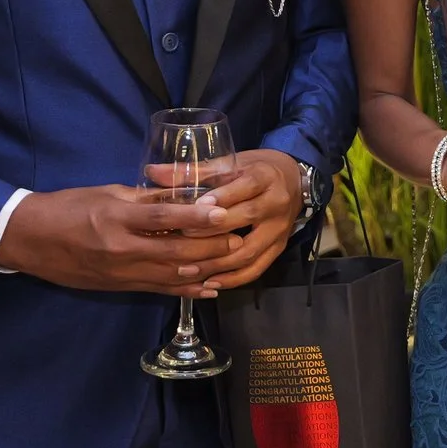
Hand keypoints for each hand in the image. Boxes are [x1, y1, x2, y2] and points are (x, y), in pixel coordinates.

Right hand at [0, 183, 239, 295]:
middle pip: (175, 252)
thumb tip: (183, 194)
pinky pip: (158, 290)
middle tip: (237, 238)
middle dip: (210, 247)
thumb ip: (145, 197)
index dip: (196, 216)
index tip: (224, 211)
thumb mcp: (106, 193)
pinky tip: (208, 288)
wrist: (29, 239)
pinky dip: (185, 290)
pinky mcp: (119, 287)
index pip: (163, 217)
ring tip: (231, 261)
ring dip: (204, 270)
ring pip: (171, 275)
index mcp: (116, 218)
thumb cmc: (68, 207)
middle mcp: (121, 249)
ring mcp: (120, 272)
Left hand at [179, 148, 305, 296]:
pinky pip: (256, 269)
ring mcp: (279, 230)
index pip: (245, 188)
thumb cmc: (255, 169)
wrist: (294, 181)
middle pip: (246, 219)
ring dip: (218, 263)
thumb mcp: (230, 164)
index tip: (194, 208)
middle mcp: (276, 204)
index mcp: (265, 177)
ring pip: (249, 251)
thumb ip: (193, 171)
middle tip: (180, 240)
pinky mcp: (278, 249)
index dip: (221, 198)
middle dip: (212, 232)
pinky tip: (209, 283)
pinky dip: (233, 279)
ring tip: (187, 270)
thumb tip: (152, 173)